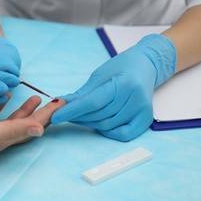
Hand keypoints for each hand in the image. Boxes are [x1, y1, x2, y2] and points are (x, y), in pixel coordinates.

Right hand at [0, 96, 64, 159]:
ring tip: (35, 96)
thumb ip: (13, 130)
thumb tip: (41, 130)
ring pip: (10, 118)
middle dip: (41, 112)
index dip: (48, 116)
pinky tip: (5, 95)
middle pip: (25, 124)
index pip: (31, 127)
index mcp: (2, 141)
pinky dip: (1, 105)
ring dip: (24, 108)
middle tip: (53, 100)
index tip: (62, 104)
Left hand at [51, 34, 175, 140]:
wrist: (144, 65)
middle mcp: (135, 98)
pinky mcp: (145, 119)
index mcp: (123, 83)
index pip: (92, 102)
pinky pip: (122, 134)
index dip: (71, 111)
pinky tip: (98, 123)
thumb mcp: (99, 76)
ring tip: (78, 115)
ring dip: (88, 122)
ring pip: (107, 125)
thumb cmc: (120, 68)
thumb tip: (60, 104)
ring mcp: (142, 110)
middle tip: (63, 113)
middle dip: (77, 116)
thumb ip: (82, 93)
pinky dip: (106, 131)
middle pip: (98, 116)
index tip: (55, 116)